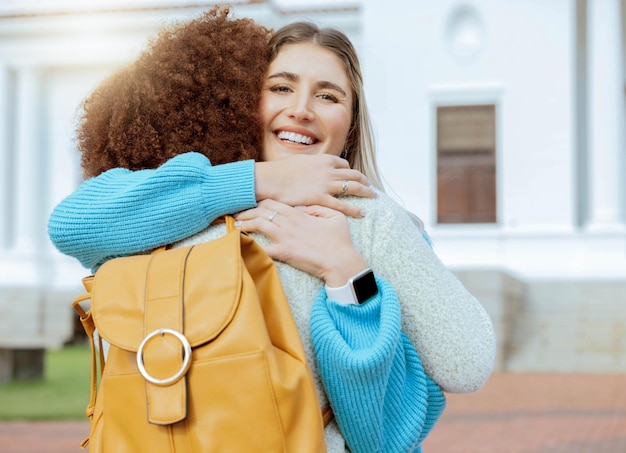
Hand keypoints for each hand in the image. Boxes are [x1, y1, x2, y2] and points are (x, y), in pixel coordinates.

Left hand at [235, 199, 367, 285]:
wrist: (341, 262)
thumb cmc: (340, 241)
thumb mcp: (335, 217)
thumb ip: (319, 209)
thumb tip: (304, 208)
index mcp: (300, 214)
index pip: (274, 203)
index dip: (261, 202)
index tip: (252, 204)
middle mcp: (289, 223)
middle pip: (262, 211)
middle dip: (248, 211)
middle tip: (238, 213)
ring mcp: (285, 237)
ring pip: (259, 225)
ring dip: (245, 224)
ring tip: (235, 225)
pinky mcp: (284, 252)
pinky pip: (263, 248)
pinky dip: (251, 245)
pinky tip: (241, 244)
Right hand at [254, 154, 374, 217]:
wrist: (270, 179)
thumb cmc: (280, 172)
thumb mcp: (299, 162)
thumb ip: (310, 166)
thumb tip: (311, 169)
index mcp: (323, 160)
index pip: (343, 164)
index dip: (350, 171)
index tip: (353, 176)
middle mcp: (328, 170)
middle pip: (353, 174)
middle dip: (364, 180)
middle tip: (370, 187)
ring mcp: (326, 184)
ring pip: (353, 186)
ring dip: (365, 192)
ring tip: (373, 197)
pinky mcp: (321, 198)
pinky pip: (343, 204)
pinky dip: (354, 209)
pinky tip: (362, 213)